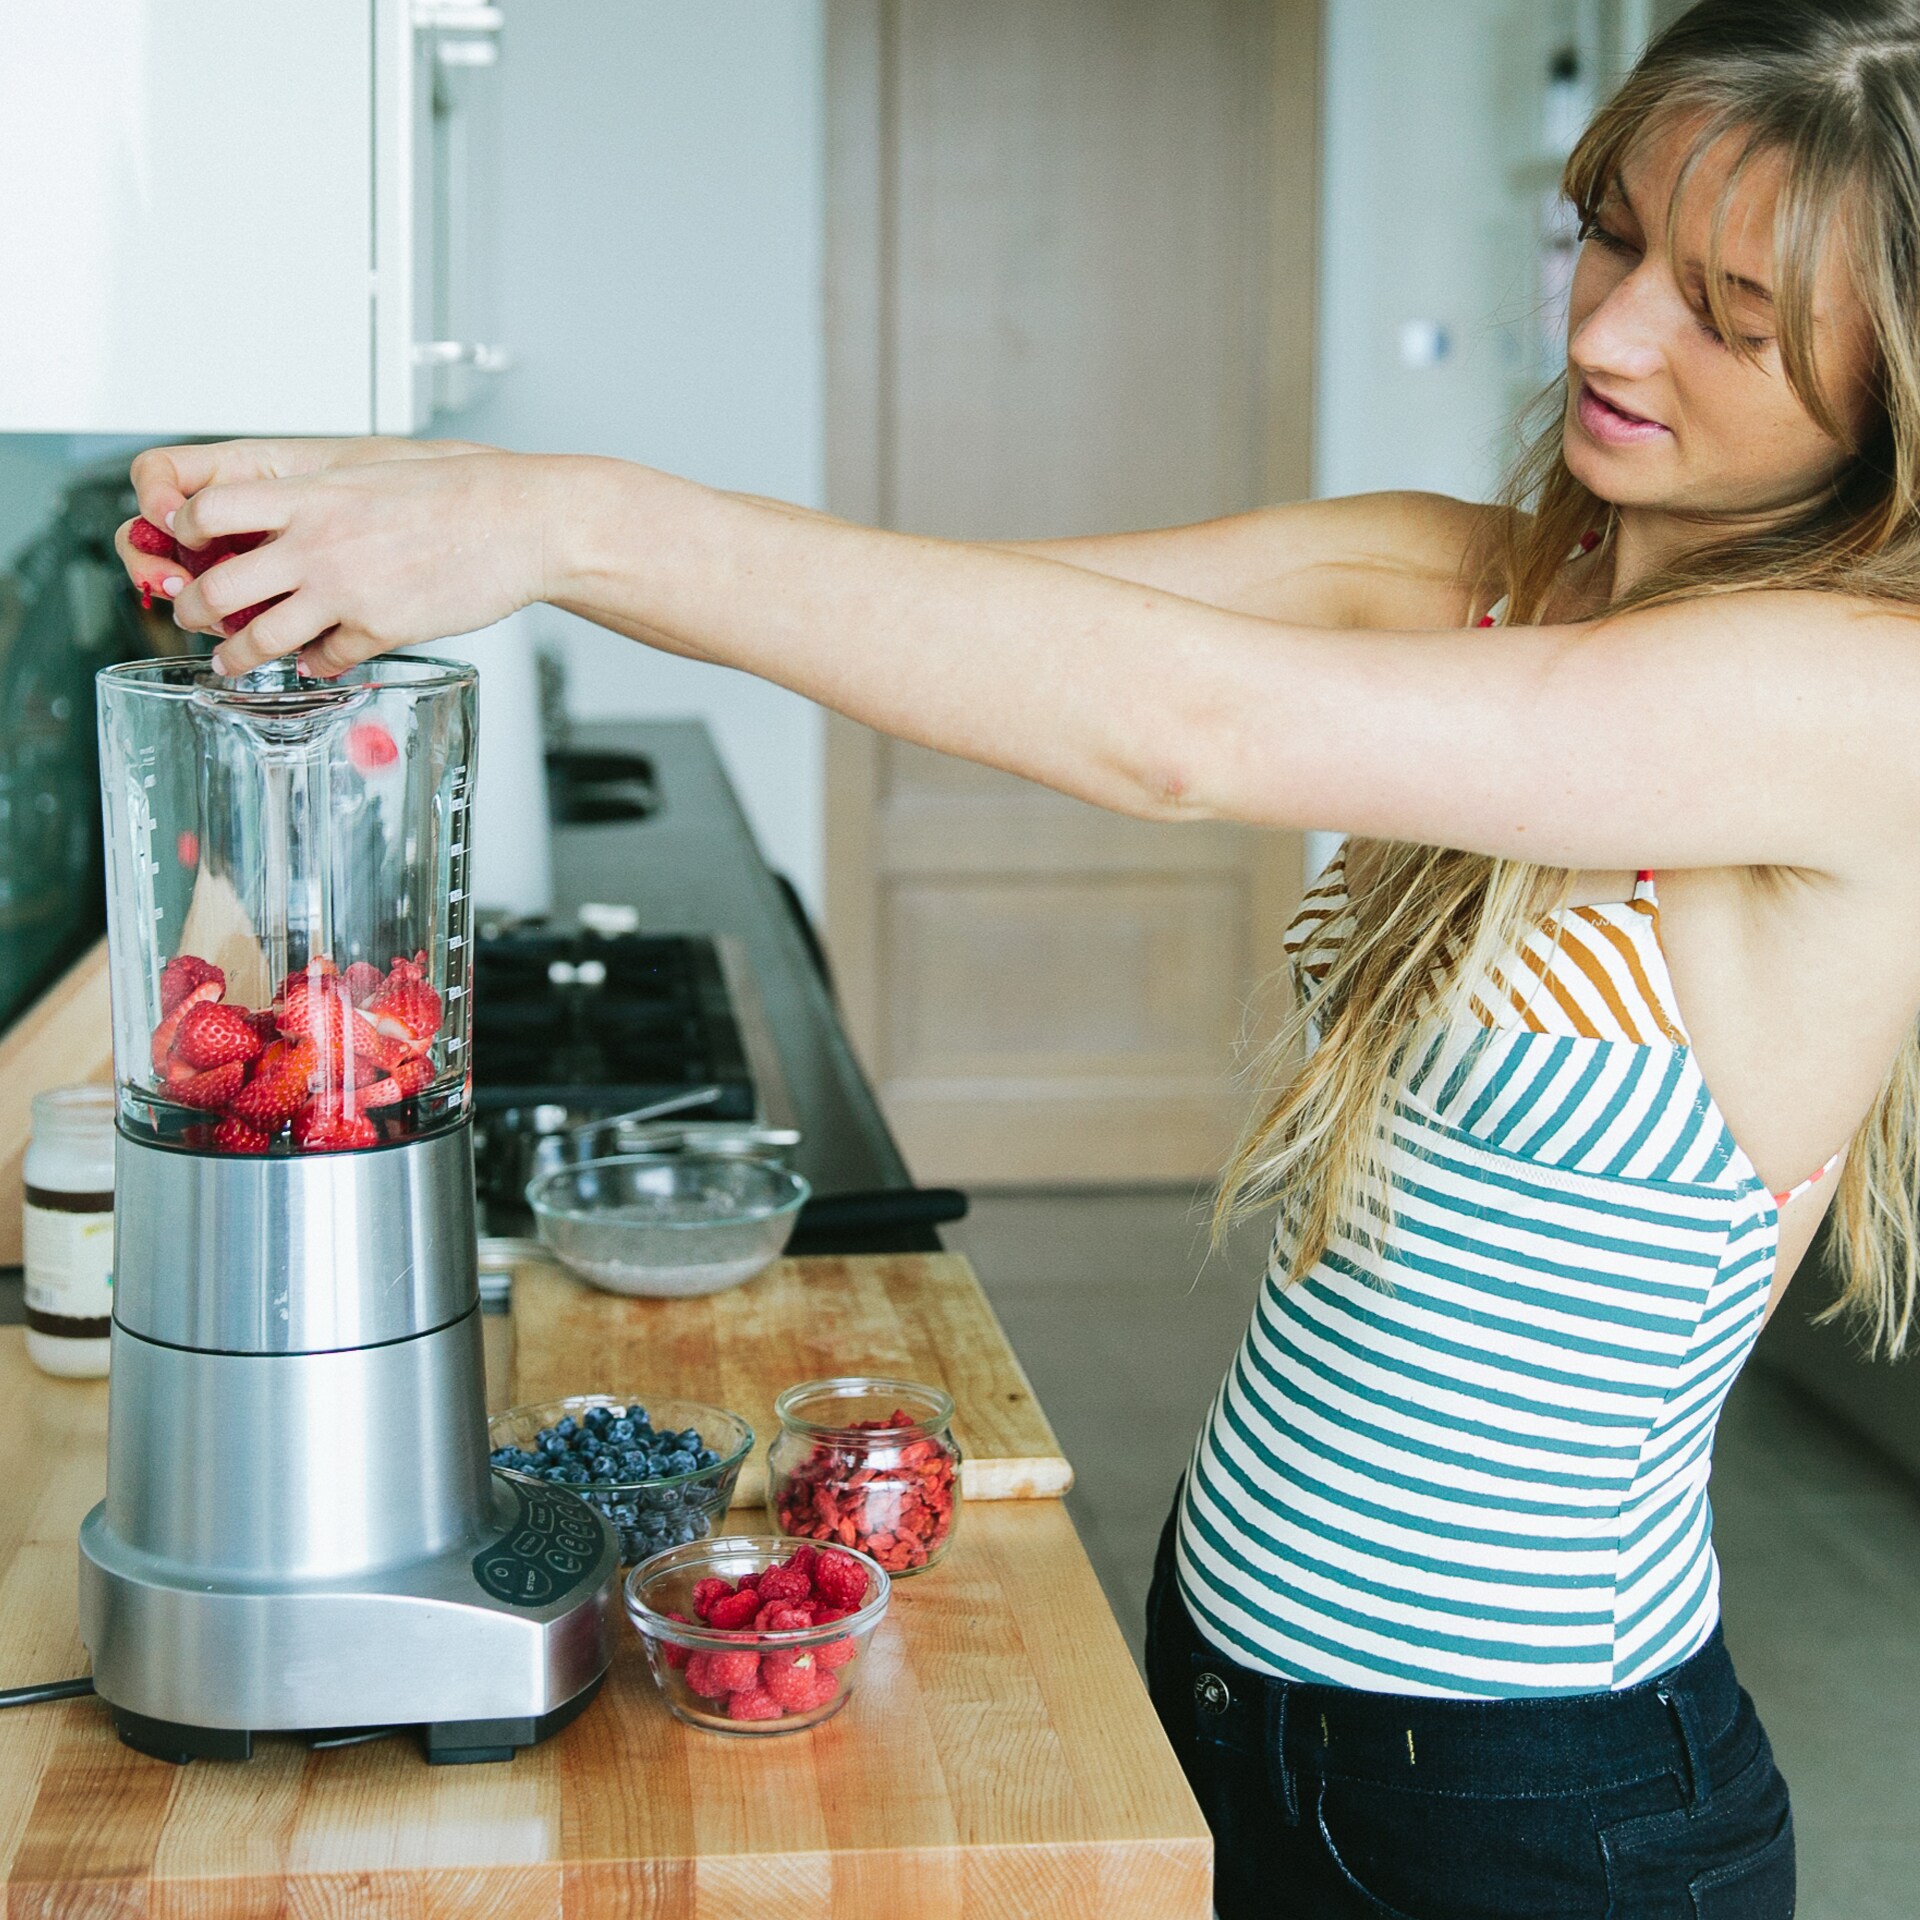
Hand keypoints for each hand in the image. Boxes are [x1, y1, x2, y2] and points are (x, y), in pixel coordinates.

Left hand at [113, 443, 549, 676]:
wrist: (522, 520)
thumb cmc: (461, 488)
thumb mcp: (373, 468)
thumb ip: (321, 495)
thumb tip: (288, 514)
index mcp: (311, 496)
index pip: (208, 511)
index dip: (186, 533)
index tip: (188, 546)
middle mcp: (317, 544)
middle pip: (218, 587)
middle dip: (192, 609)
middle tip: (191, 615)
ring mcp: (346, 591)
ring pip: (261, 638)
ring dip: (236, 656)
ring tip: (231, 661)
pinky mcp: (381, 630)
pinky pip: (325, 659)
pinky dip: (315, 664)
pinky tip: (316, 661)